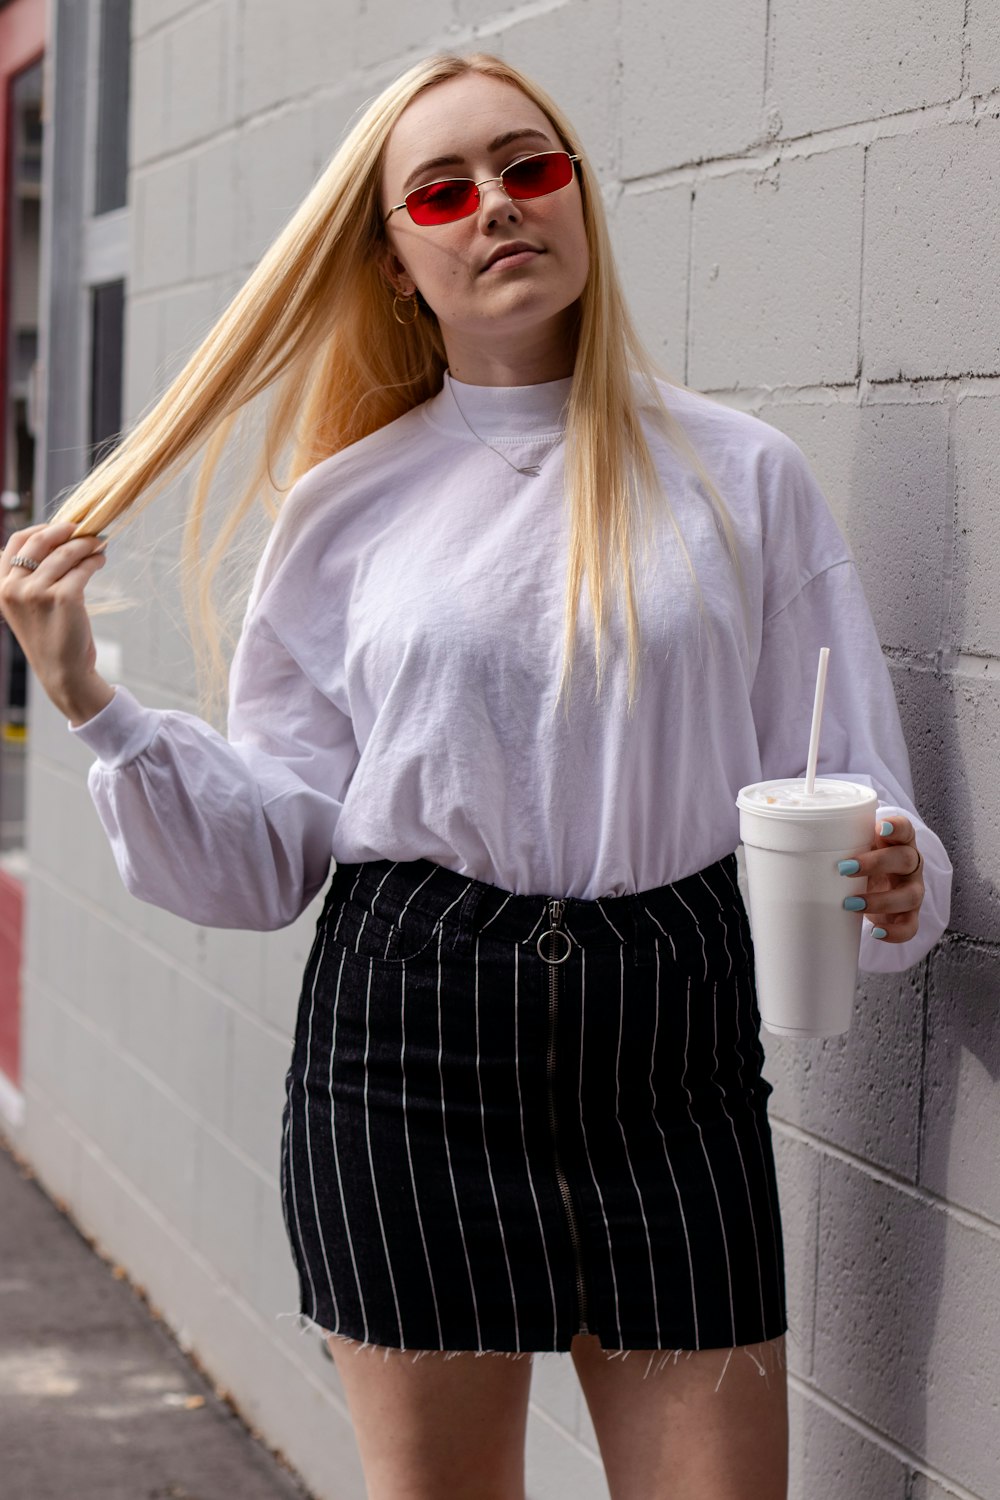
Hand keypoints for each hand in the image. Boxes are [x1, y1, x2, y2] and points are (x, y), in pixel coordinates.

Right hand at [0, 520, 114, 724]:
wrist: (62, 672)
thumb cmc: (48, 636)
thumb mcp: (26, 604)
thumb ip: (29, 575)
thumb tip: (54, 537)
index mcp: (1, 586)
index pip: (17, 541)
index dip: (41, 529)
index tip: (62, 528)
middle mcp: (14, 587)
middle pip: (41, 541)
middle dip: (67, 531)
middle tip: (86, 530)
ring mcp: (37, 592)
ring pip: (66, 553)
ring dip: (86, 545)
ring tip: (99, 545)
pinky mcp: (64, 597)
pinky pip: (83, 568)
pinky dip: (95, 560)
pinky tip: (101, 561)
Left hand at [840, 813, 923, 943]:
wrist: (876, 884)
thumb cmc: (861, 859)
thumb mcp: (854, 847)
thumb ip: (839, 843)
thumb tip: (795, 849)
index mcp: (898, 842)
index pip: (905, 829)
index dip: (896, 827)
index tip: (880, 827)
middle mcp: (910, 864)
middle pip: (906, 859)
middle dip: (876, 863)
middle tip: (844, 868)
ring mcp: (913, 890)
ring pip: (910, 896)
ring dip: (880, 901)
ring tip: (850, 904)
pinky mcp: (910, 914)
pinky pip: (910, 926)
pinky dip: (895, 932)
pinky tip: (875, 932)